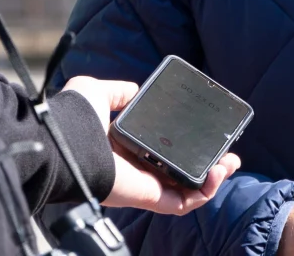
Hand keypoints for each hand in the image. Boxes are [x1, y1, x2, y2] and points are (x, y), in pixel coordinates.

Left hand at [62, 75, 240, 214]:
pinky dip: (204, 191)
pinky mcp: (148, 197)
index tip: (206, 134)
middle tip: (227, 154)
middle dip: (209, 164)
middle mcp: (136, 168)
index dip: (188, 145)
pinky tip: (218, 173)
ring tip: (229, 163)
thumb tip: (136, 91)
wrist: (64, 142)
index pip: (163, 151)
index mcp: (125, 147)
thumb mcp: (96, 92)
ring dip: (213, 179)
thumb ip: (118, 91)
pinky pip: (183, 203)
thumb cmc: (75, 119)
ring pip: (187, 191)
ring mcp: (144, 186)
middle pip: (181, 173)